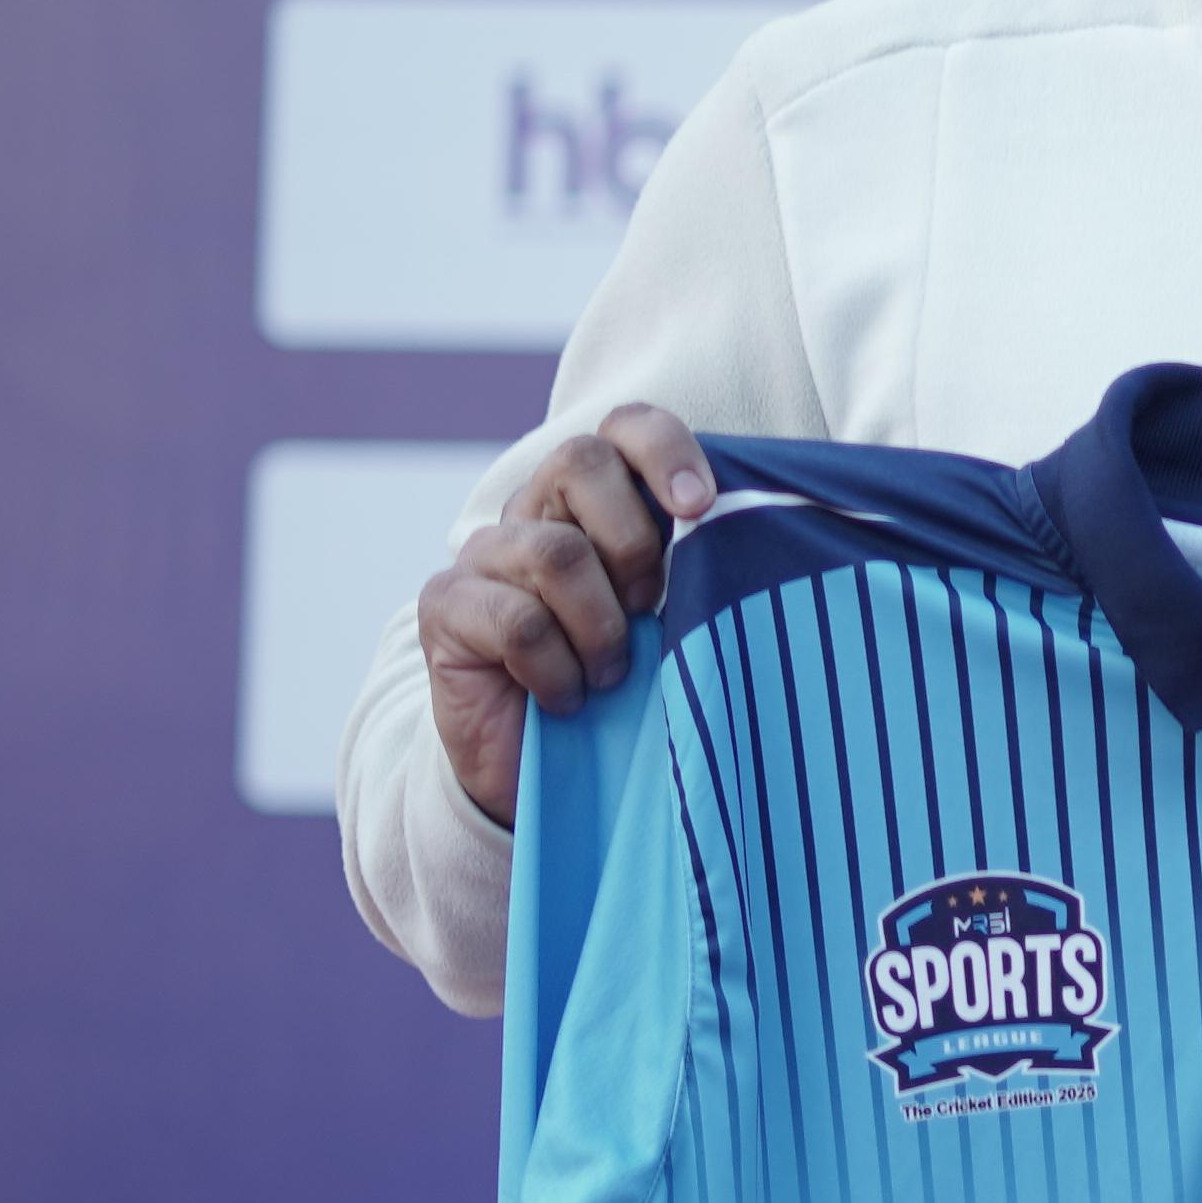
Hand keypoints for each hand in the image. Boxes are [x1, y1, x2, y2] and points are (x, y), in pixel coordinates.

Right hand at [422, 407, 716, 825]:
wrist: (552, 774)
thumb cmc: (628, 690)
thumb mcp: (676, 624)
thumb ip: (700, 571)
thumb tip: (756, 532)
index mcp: (595, 502)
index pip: (623, 428)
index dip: (663, 449)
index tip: (701, 505)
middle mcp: (534, 514)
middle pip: (579, 462)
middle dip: (632, 539)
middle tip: (649, 606)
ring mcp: (482, 557)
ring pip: (554, 552)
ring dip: (600, 625)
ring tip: (609, 672)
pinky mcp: (446, 608)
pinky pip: (519, 622)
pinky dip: (558, 669)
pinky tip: (566, 699)